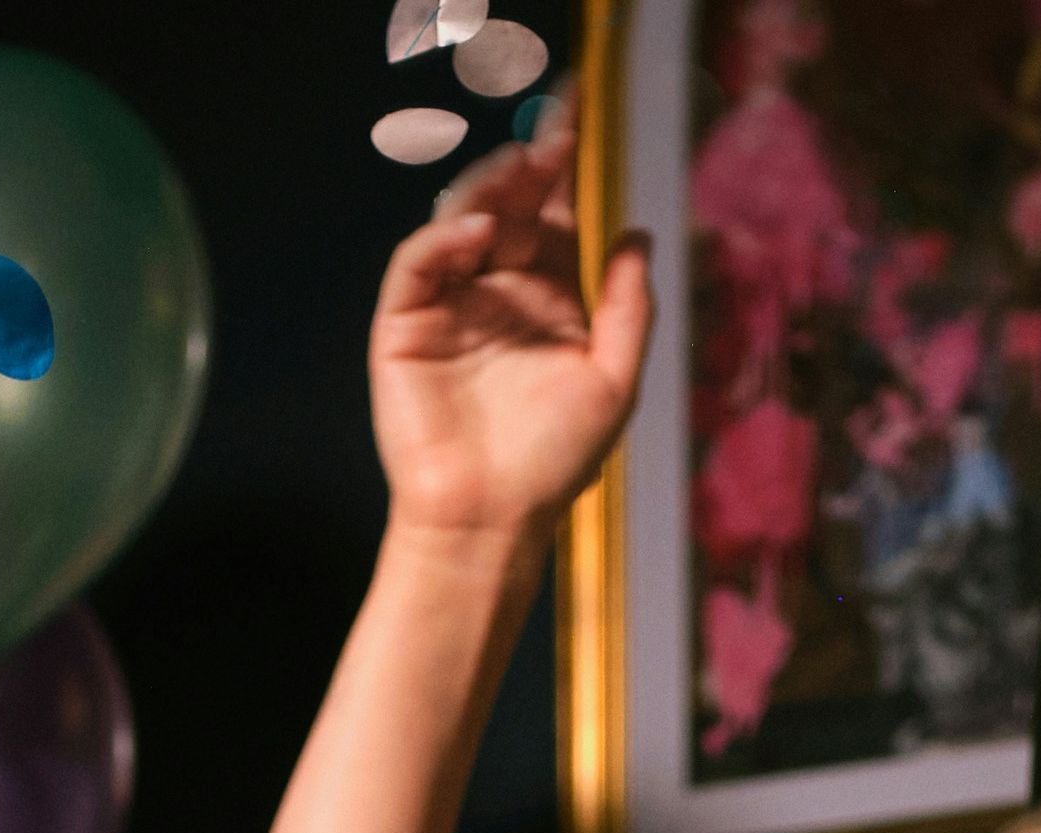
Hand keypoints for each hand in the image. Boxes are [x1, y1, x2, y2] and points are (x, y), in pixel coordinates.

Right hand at [374, 140, 653, 542]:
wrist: (492, 518)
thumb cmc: (553, 461)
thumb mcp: (614, 379)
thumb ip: (629, 307)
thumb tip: (637, 234)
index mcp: (546, 295)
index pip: (552, 211)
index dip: (561, 160)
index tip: (574, 106)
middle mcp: (496, 291)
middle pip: (507, 205)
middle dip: (527, 162)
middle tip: (550, 131)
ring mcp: (448, 305)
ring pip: (460, 221)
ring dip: (487, 187)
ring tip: (517, 168)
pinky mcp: (404, 325)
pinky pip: (419, 265)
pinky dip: (442, 238)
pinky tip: (477, 231)